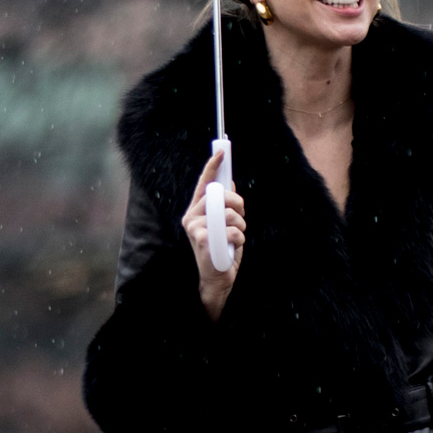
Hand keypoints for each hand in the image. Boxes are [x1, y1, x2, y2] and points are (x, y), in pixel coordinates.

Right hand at [181, 156, 245, 320]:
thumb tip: (229, 183)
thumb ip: (225, 207)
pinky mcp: (201, 240)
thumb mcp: (226, 225)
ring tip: (235, 237)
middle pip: (220, 195)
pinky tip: (231, 248)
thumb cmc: (221, 251)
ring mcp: (195, 228)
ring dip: (240, 226)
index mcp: (196, 211)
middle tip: (240, 216)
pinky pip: (231, 231)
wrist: (216, 280)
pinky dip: (238, 239)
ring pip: (228, 213)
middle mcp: (191, 217)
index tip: (221, 152)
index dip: (212, 167)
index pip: (203, 184)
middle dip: (237, 204)